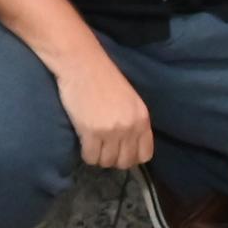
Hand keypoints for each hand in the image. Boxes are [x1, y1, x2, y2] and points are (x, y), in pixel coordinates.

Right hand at [55, 55, 153, 170]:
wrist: (82, 64)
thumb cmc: (104, 78)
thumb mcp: (130, 100)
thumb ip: (134, 122)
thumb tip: (129, 148)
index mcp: (143, 118)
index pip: (145, 154)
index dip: (132, 157)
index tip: (120, 151)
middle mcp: (130, 127)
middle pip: (125, 162)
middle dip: (113, 159)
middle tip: (103, 148)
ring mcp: (111, 131)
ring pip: (106, 162)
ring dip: (98, 156)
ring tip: (92, 142)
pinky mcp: (91, 132)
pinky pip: (90, 157)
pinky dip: (86, 153)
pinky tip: (84, 141)